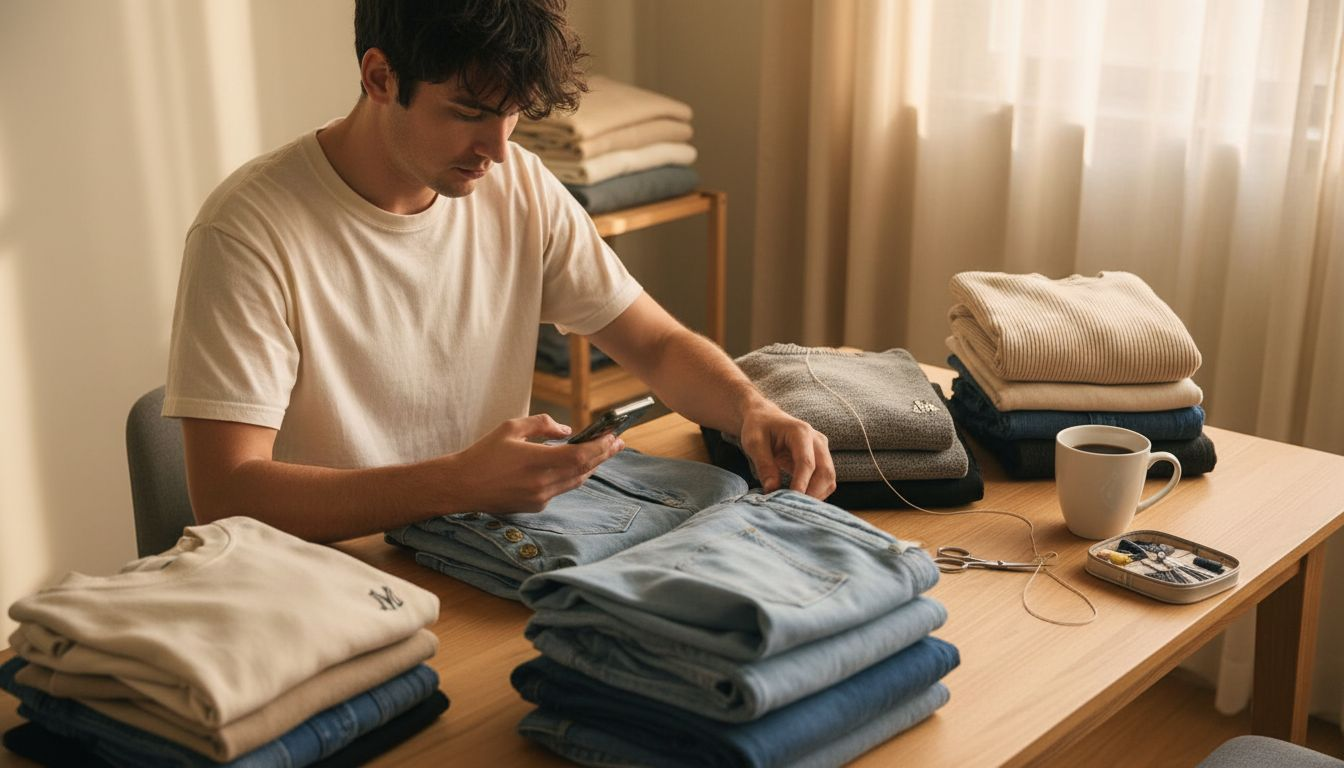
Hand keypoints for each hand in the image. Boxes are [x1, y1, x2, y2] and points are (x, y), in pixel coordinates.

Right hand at [433, 414, 623, 513]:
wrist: (461, 486)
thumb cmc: (483, 454)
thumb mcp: (511, 428)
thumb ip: (542, 425)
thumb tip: (567, 431)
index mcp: (537, 461)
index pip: (581, 456)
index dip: (601, 447)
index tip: (614, 436)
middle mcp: (543, 483)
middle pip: (584, 469)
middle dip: (603, 455)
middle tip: (618, 442)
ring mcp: (540, 498)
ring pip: (576, 481)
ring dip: (591, 467)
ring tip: (603, 452)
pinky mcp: (535, 506)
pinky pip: (561, 489)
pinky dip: (572, 476)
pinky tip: (577, 466)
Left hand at [737, 400, 835, 498]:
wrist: (765, 418)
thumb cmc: (758, 427)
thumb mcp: (754, 443)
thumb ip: (764, 465)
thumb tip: (772, 490)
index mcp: (800, 432)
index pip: (806, 462)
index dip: (801, 484)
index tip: (791, 500)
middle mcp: (817, 440)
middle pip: (825, 472)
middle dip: (813, 493)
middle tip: (793, 509)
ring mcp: (822, 449)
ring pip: (829, 478)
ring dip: (816, 495)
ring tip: (795, 506)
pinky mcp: (822, 459)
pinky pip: (825, 480)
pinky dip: (817, 492)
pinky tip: (799, 499)